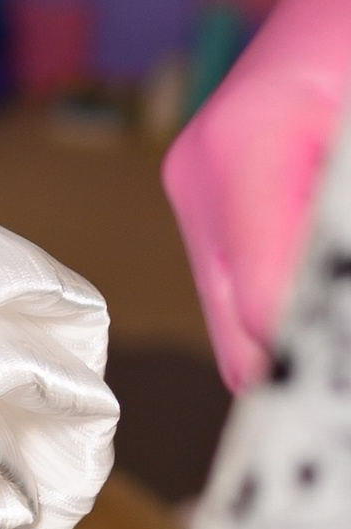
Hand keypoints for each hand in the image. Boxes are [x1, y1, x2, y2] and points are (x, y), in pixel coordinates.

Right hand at [164, 0, 350, 388]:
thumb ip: (342, 233)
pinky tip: (323, 301)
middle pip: (244, 336)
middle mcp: (200, 176)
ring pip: (240, 326)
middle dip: (305, 362)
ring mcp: (194, 186)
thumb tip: (331, 305)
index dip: (320, 353)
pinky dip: (284, 313)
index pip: (270, 310)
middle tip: (333, 377)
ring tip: (332, 330)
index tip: (335, 377)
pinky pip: (242, 289)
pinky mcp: (203, 193)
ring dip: (294, 340)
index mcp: (245, 151)